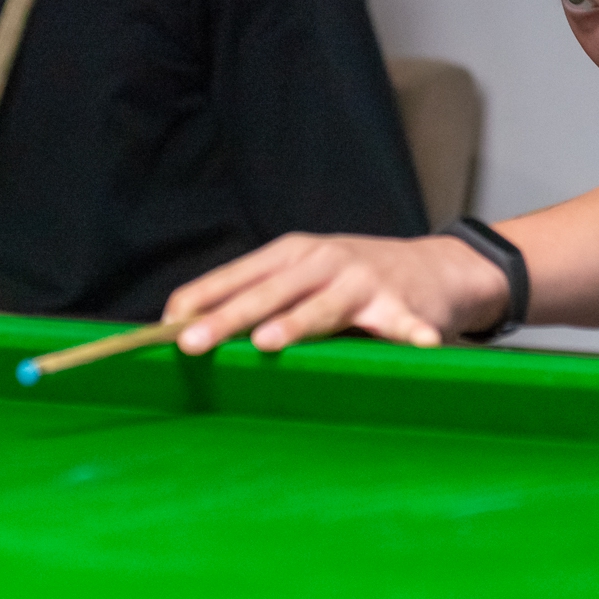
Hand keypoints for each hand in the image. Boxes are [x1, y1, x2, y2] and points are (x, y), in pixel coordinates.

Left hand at [166, 233, 513, 354]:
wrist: (434, 268)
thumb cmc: (352, 277)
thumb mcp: (303, 274)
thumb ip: (258, 295)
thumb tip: (186, 325)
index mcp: (291, 254)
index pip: (236, 275)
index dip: (200, 299)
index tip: (164, 325)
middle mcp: (323, 261)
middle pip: (269, 293)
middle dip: (227, 318)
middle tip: (192, 341)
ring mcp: (363, 281)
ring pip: (323, 307)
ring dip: (296, 324)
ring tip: (268, 342)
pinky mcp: (401, 304)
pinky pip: (403, 324)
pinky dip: (410, 334)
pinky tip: (417, 344)